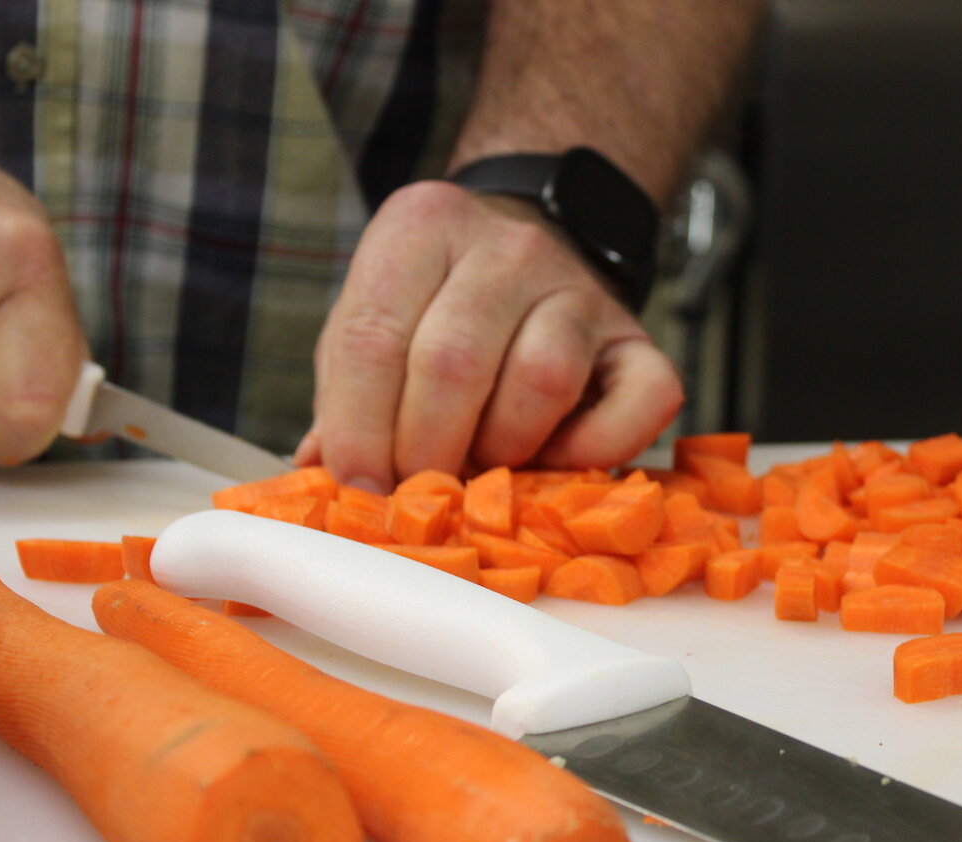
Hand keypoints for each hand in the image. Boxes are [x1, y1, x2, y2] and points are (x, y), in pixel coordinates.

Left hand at [296, 181, 682, 490]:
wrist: (525, 252)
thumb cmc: (431, 306)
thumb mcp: (369, 326)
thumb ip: (343, 397)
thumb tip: (320, 477)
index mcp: (420, 228)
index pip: (375, 338)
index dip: (359, 432)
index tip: (359, 488)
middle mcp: (505, 246)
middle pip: (452, 363)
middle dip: (424, 451)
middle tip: (417, 492)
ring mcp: (579, 287)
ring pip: (542, 380)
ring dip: (503, 449)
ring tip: (483, 464)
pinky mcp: (639, 337)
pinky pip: (641, 401)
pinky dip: (598, 449)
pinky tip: (557, 460)